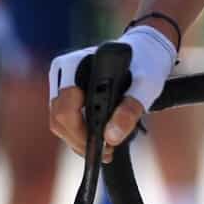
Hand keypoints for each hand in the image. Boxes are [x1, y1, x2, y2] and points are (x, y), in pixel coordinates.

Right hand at [47, 25, 176, 158]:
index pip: (65, 106)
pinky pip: (64, 121)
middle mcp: (63, 72)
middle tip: (108, 151)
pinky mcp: (66, 94)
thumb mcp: (145, 86)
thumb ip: (129, 109)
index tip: (104, 144)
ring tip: (107, 149)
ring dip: (80, 141)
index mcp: (76, 64)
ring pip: (59, 123)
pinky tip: (99, 141)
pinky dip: (79, 135)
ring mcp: (61, 83)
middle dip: (81, 140)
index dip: (80, 130)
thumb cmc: (145, 64)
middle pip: (59, 118)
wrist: (145, 52)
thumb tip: (111, 137)